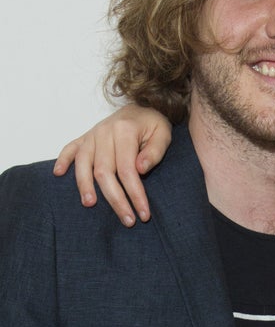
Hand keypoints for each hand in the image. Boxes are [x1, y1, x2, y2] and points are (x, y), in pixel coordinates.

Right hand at [53, 106, 171, 225]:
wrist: (141, 106)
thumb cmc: (153, 124)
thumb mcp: (163, 134)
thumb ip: (154, 151)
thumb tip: (140, 169)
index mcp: (125, 130)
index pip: (127, 169)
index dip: (135, 194)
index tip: (143, 214)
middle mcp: (104, 132)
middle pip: (104, 171)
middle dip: (116, 199)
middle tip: (128, 220)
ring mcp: (92, 135)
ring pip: (83, 163)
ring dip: (85, 186)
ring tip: (90, 205)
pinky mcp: (85, 137)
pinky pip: (70, 148)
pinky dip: (62, 160)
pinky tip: (59, 174)